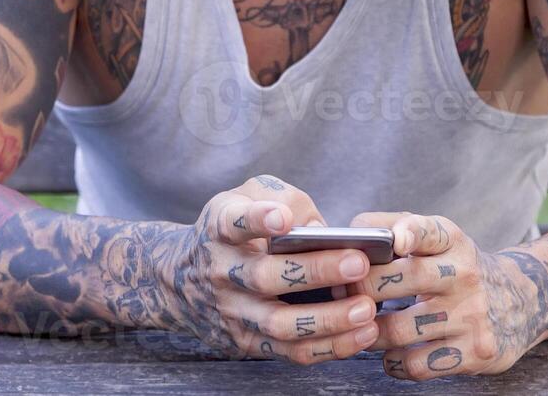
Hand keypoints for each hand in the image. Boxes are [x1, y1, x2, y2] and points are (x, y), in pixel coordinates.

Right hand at [163, 175, 380, 362]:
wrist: (181, 278)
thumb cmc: (236, 228)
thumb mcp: (249, 196)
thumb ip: (286, 200)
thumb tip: (325, 231)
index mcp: (220, 229)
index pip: (233, 223)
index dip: (257, 220)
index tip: (283, 218)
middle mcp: (222, 272)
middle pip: (265, 277)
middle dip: (315, 272)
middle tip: (359, 263)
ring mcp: (233, 311)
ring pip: (279, 323)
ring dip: (327, 319)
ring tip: (366, 308)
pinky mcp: (247, 343)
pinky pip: (290, 352)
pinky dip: (329, 347)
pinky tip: (362, 333)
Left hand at [349, 211, 547, 378]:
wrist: (523, 302)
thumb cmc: (461, 269)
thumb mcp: (442, 240)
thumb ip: (396, 226)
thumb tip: (350, 234)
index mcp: (454, 241)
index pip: (430, 231)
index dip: (411, 232)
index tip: (396, 239)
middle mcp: (465, 275)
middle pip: (404, 280)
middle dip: (363, 288)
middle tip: (345, 294)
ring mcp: (472, 315)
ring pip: (401, 328)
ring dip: (371, 332)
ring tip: (365, 327)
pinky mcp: (476, 352)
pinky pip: (418, 364)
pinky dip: (393, 362)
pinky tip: (392, 354)